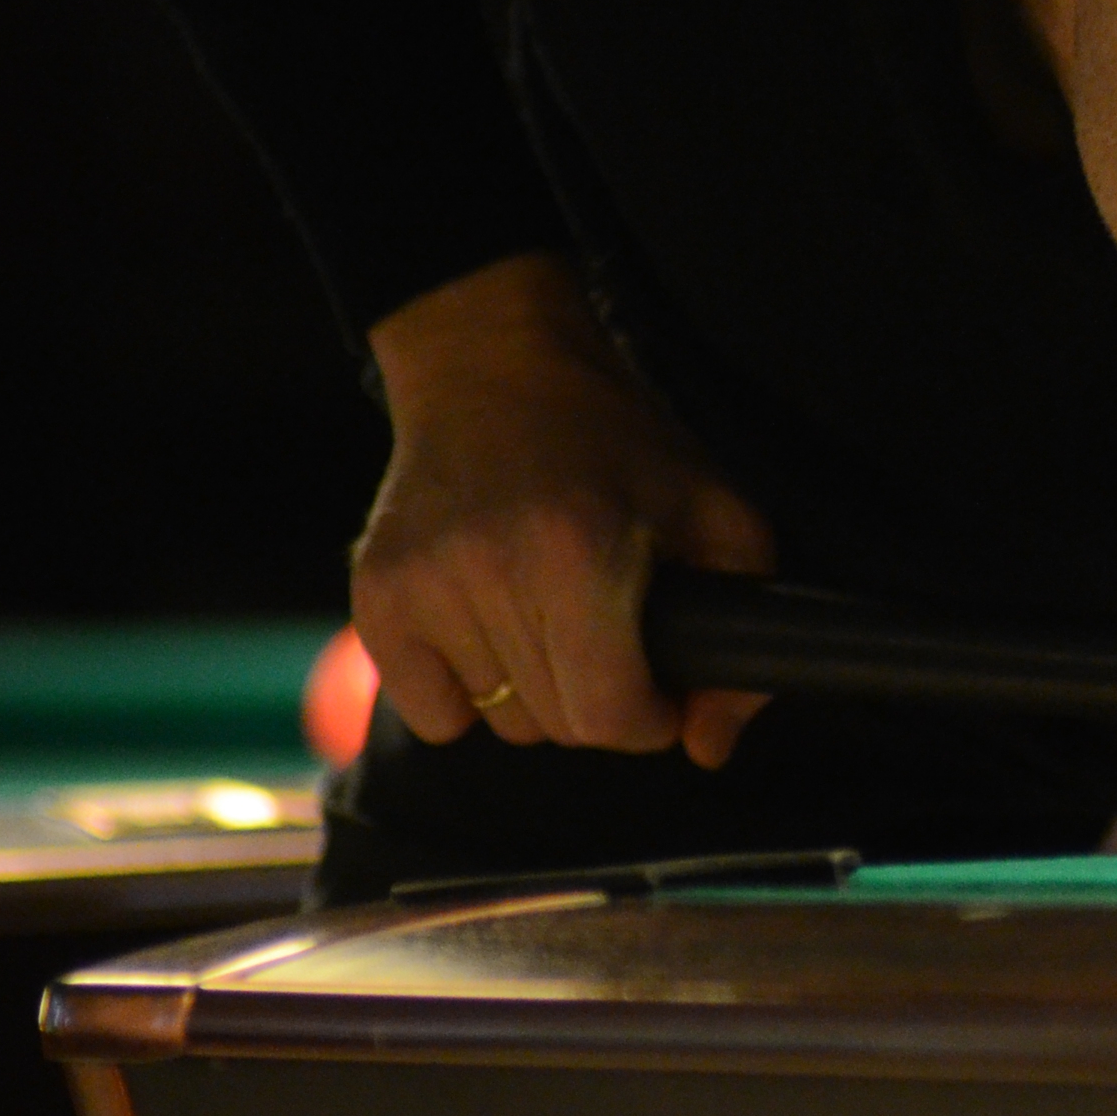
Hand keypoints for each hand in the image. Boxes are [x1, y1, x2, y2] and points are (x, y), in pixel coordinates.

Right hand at [352, 252, 776, 767]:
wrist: (494, 369)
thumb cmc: (617, 442)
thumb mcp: (714, 510)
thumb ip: (740, 630)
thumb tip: (709, 746)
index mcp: (581, 553)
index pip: (611, 716)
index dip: (652, 717)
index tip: (661, 686)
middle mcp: (492, 573)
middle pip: (560, 726)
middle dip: (601, 698)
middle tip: (609, 632)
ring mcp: (422, 587)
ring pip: (502, 723)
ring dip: (537, 691)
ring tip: (548, 610)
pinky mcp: (375, 596)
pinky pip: (436, 714)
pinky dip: (468, 691)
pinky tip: (490, 622)